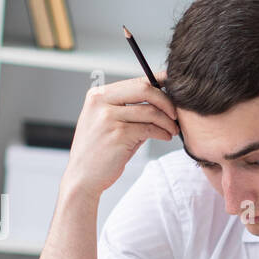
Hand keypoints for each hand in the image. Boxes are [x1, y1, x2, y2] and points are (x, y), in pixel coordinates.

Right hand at [62, 74, 178, 198]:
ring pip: (150, 111)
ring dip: (168, 121)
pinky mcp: (118, 134)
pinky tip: (165, 137)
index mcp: (98, 95)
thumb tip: (161, 99)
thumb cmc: (99, 151)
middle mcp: (101, 102)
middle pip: (144, 90)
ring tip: (172, 130)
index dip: (158, 83)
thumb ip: (130, 109)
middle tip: (175, 114)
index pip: (135, 82)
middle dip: (166, 101)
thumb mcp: (109, 123)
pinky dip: (162, 132)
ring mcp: (108, 118)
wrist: (83, 177)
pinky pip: (149, 128)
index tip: (173, 88)